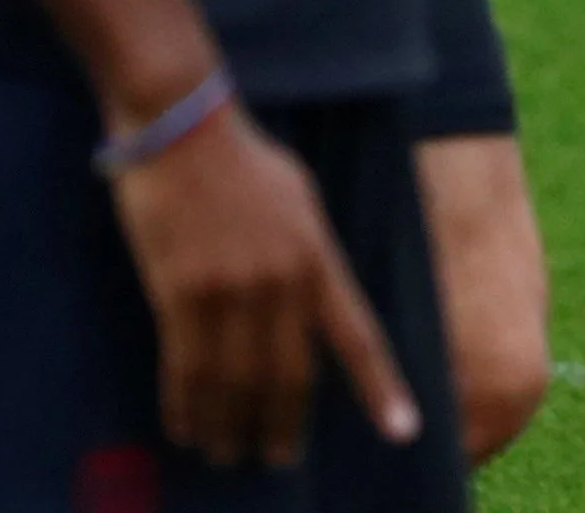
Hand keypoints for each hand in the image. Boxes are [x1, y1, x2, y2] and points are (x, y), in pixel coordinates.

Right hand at [114, 99, 419, 467]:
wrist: (182, 126)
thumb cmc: (242, 158)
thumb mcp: (300, 199)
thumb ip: (310, 254)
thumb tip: (311, 304)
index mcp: (318, 258)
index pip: (358, 338)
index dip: (381, 389)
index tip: (402, 431)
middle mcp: (282, 282)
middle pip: (290, 376)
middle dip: (282, 426)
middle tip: (277, 459)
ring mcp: (231, 290)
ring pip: (235, 382)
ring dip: (229, 426)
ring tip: (226, 455)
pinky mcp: (181, 294)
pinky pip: (186, 368)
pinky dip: (187, 405)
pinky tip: (186, 428)